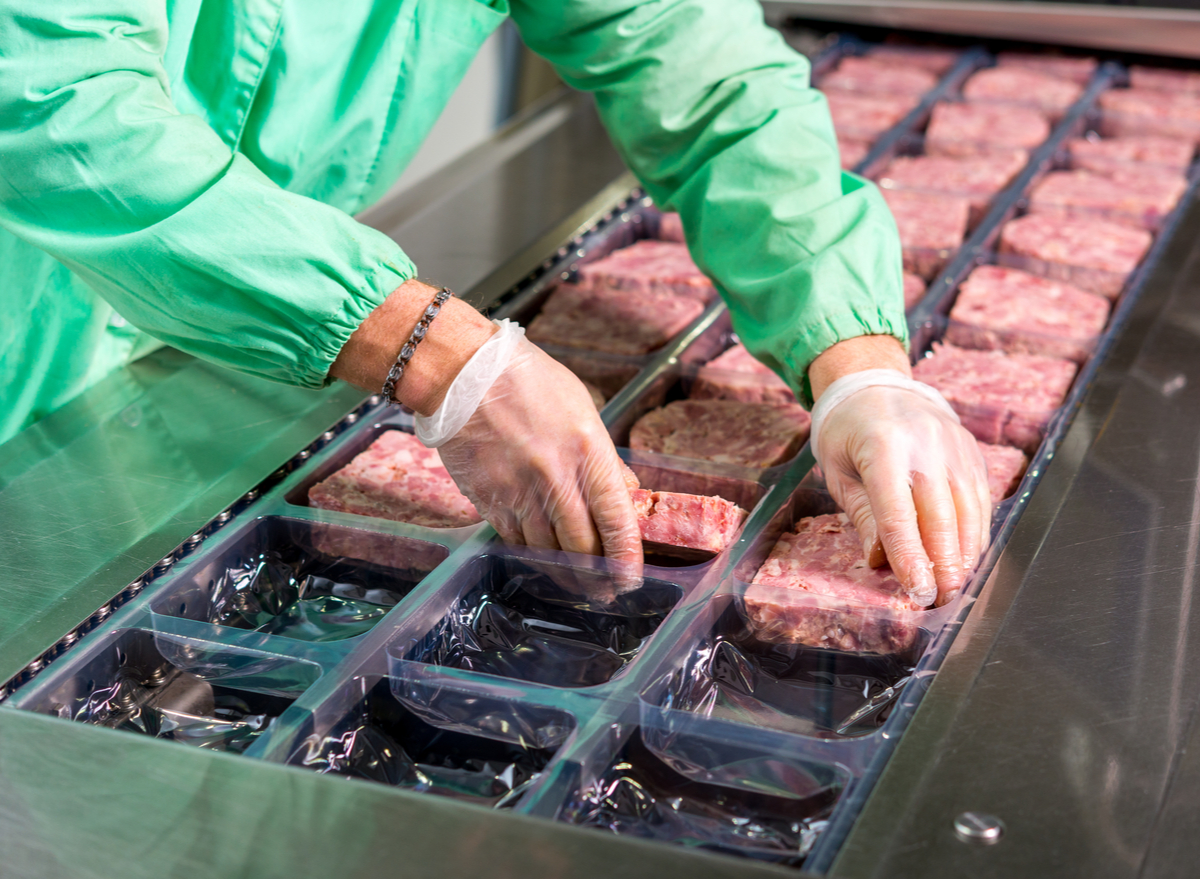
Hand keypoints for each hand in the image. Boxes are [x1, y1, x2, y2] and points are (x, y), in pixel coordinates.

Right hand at [332, 280, 643, 589]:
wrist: (464, 375)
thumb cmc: (528, 382)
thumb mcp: (582, 408)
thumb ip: (603, 457)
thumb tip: (626, 492)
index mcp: (587, 452)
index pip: (616, 520)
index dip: (626, 558)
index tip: (630, 580)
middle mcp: (555, 478)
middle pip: (581, 548)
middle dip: (597, 577)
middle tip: (604, 590)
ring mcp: (519, 493)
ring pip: (547, 552)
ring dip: (564, 573)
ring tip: (575, 584)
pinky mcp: (489, 500)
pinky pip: (515, 542)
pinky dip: (531, 556)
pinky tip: (540, 561)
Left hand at [810, 337, 990, 606]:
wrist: (875, 385)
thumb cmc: (848, 431)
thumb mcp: (839, 471)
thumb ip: (861, 514)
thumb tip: (880, 559)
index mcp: (883, 447)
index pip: (899, 513)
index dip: (910, 557)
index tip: (918, 591)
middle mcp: (926, 445)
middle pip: (942, 515)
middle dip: (944, 564)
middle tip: (941, 599)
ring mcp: (954, 446)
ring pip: (969, 510)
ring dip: (966, 554)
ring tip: (957, 586)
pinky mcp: (971, 451)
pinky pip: (980, 499)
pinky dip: (977, 532)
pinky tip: (969, 557)